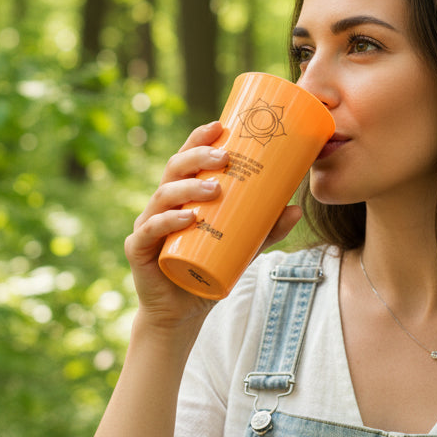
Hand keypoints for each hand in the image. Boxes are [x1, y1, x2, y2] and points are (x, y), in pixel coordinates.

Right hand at [124, 121, 301, 328]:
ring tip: (215, 188)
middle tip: (225, 158)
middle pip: (175, 169)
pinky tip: (187, 219)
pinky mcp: (138, 249)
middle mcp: (162, 204)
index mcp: (183, 194)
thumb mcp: (245, 246)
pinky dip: (168, 222)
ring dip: (189, 188)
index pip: (187, 158)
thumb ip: (267, 228)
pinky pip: (150, 230)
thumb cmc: (210, 268)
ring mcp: (148, 224)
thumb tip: (297, 209)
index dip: (199, 139)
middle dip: (198, 157)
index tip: (220, 125)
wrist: (183, 311)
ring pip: (163, 196)